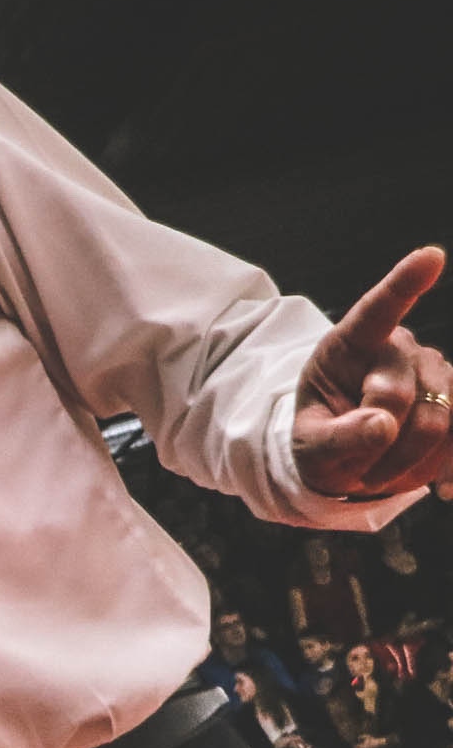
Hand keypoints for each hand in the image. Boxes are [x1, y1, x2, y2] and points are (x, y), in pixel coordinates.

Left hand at [293, 246, 452, 499]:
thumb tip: (382, 422)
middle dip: (381, 438)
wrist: (348, 462)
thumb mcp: (309, 448)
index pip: (378, 310)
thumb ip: (336, 438)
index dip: (404, 283)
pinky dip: (450, 467)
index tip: (430, 256)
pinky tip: (442, 490)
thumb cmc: (320, 444)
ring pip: (440, 418)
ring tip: (377, 476)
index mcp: (349, 345)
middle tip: (356, 470)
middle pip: (405, 391)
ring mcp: (436, 374)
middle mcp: (400, 350)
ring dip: (408, 459)